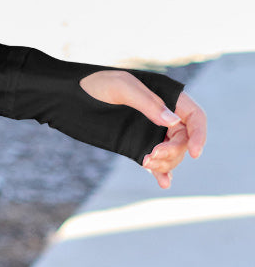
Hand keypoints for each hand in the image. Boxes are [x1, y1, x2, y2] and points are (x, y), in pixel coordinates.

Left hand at [79, 70, 206, 189]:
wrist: (66, 96)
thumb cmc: (94, 84)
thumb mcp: (120, 87)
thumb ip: (147, 103)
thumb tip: (173, 122)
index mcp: (164, 96)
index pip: (194, 117)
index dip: (199, 135)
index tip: (194, 153)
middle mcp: (161, 115)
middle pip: (183, 139)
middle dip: (173, 152)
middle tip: (151, 156)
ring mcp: (149, 131)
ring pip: (171, 152)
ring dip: (165, 162)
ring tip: (146, 162)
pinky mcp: (135, 144)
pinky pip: (156, 161)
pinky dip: (162, 172)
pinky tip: (164, 183)